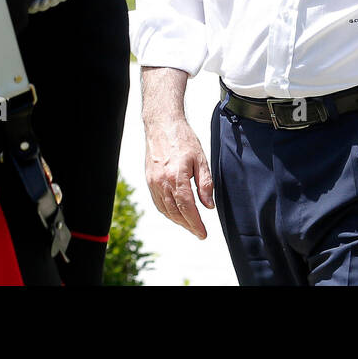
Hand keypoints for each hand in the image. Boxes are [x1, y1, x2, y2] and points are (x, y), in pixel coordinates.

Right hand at [143, 113, 214, 238]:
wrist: (162, 125)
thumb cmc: (183, 139)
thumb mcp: (201, 159)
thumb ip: (205, 184)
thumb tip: (208, 206)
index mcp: (177, 176)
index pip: (187, 208)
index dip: (195, 223)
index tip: (203, 233)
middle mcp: (162, 182)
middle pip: (175, 212)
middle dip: (188, 225)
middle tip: (199, 232)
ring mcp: (153, 182)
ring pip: (165, 209)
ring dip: (177, 221)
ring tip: (189, 225)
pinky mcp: (149, 180)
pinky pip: (157, 202)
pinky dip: (167, 212)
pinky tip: (175, 213)